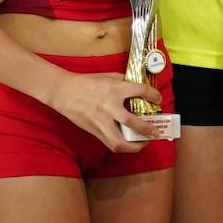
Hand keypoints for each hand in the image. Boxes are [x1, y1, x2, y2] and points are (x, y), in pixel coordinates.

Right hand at [45, 72, 165, 152]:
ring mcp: (101, 121)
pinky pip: (110, 143)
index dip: (153, 95)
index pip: (140, 91)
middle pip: (132, 122)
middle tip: (156, 132)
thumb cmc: (87, 82)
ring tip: (143, 144)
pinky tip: (129, 144)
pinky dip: (122, 146)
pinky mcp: (94, 131)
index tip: (158, 99)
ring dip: (134, 146)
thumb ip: (124, 81)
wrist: (64, 92)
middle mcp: (109, 106)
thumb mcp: (108, 76)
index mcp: (114, 89)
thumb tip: (139, 87)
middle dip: (147, 129)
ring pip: (119, 142)